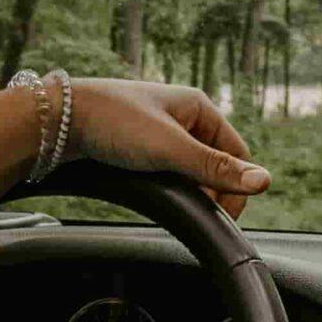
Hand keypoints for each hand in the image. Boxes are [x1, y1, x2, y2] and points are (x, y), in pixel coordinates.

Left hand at [64, 79, 270, 217]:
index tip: (224, 214)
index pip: (237, 153)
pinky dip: (168, 186)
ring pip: (190, 169)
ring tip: (171, 199)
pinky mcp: (140, 145)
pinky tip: (156, 192)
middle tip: (196, 211)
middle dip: (210, 190)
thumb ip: (216, 168)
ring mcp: (161, 130)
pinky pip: (168, 170)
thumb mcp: (170, 149)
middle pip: (215, 163)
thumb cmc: (114, 123)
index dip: (236, 186)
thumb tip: (264, 181)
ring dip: (188, 189)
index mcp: (198, 107)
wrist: (58, 120)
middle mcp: (183, 116)